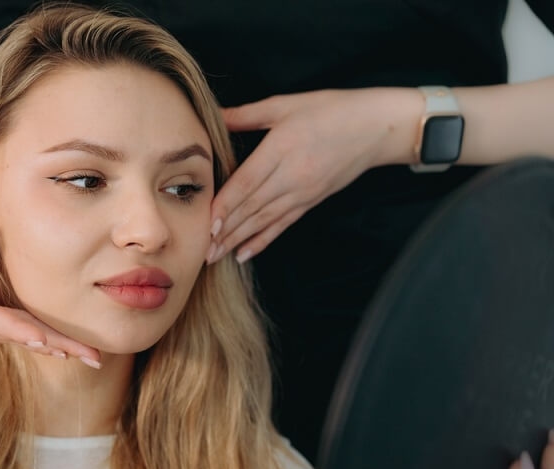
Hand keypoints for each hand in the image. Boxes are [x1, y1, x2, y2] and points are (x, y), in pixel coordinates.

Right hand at [0, 223, 100, 367]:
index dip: (13, 328)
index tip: (40, 340)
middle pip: (18, 334)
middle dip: (55, 345)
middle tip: (92, 355)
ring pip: (26, 338)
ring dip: (60, 347)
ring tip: (94, 356)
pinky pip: (22, 334)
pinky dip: (48, 342)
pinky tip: (72, 349)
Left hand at [207, 88, 421, 263]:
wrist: (376, 128)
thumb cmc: (331, 109)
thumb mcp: (286, 104)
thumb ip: (247, 114)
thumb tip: (213, 116)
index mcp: (283, 148)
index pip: (248, 182)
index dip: (226, 205)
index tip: (207, 223)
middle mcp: (293, 175)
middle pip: (253, 207)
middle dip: (225, 231)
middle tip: (201, 249)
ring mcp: (303, 192)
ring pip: (264, 220)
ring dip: (238, 240)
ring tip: (215, 256)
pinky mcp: (311, 201)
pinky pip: (282, 225)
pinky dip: (263, 241)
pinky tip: (245, 254)